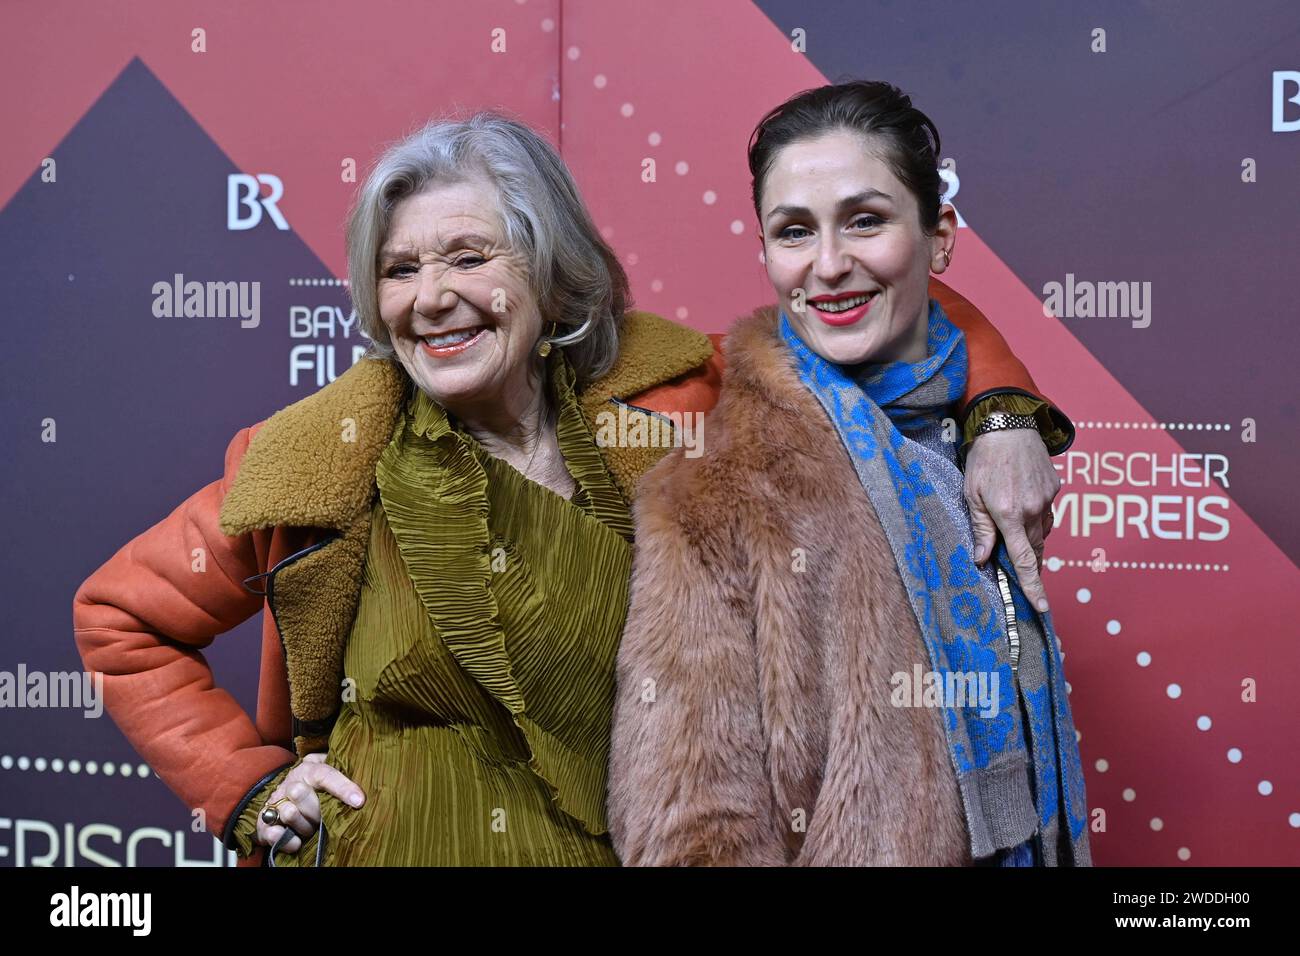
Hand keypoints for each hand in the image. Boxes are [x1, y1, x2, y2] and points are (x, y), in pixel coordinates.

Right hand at [255, 752, 364, 853]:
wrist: (282, 801)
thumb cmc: (314, 789)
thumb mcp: (327, 773)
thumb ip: (342, 771)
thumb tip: (362, 780)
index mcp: (308, 770)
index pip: (324, 774)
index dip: (342, 787)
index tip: (359, 801)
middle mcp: (290, 784)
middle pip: (301, 793)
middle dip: (316, 810)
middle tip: (323, 817)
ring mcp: (276, 803)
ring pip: (289, 812)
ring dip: (304, 825)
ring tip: (312, 828)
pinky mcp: (265, 824)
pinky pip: (272, 832)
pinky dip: (286, 839)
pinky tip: (297, 842)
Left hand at [964, 428, 1059, 613]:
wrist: (1009, 425)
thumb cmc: (984, 460)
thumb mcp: (972, 495)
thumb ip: (980, 529)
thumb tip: (983, 559)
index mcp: (1010, 514)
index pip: (1024, 559)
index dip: (1032, 586)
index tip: (1041, 606)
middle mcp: (1033, 509)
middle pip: (1035, 549)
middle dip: (1030, 564)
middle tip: (1021, 573)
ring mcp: (1047, 498)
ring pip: (1042, 531)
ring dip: (1030, 538)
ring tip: (1014, 527)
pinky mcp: (1055, 487)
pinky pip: (1047, 512)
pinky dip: (1036, 516)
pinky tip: (1022, 504)